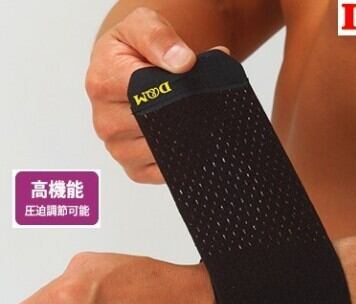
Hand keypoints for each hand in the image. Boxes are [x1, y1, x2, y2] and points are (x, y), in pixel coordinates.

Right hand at [86, 7, 196, 183]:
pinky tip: (182, 140)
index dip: (177, 91)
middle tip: (198, 102)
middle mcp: (105, 122)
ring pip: (163, 153)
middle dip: (184, 116)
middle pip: (158, 129)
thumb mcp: (141, 26)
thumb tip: (182, 63)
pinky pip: (164, 172)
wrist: (123, 71)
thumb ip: (159, 37)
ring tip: (188, 117)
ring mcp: (119, 150)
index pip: (148, 97)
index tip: (191, 82)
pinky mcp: (134, 169)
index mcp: (102, 85)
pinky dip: (179, 158)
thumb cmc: (131, 52)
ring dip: (183, 138)